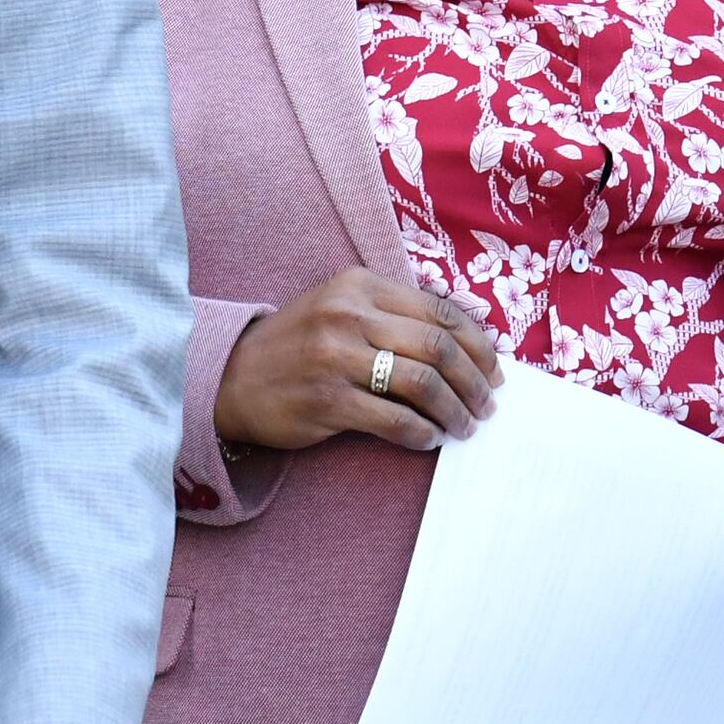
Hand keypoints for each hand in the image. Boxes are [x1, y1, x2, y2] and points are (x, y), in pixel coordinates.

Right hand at [212, 269, 501, 453]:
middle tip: (487, 404)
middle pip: (438, 346)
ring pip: (422, 383)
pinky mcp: (328, 401)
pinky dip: (422, 433)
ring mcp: (336, 357)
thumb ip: (393, 316)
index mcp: (359, 285)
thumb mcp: (341, 310)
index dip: (477, 343)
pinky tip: (429, 438)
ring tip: (464, 426)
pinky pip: (395, 420)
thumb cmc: (298, 346)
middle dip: (474, 381)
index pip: (439, 310)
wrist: (230, 377)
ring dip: (455, 410)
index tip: (493, 370)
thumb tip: (466, 345)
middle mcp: (349, 315)